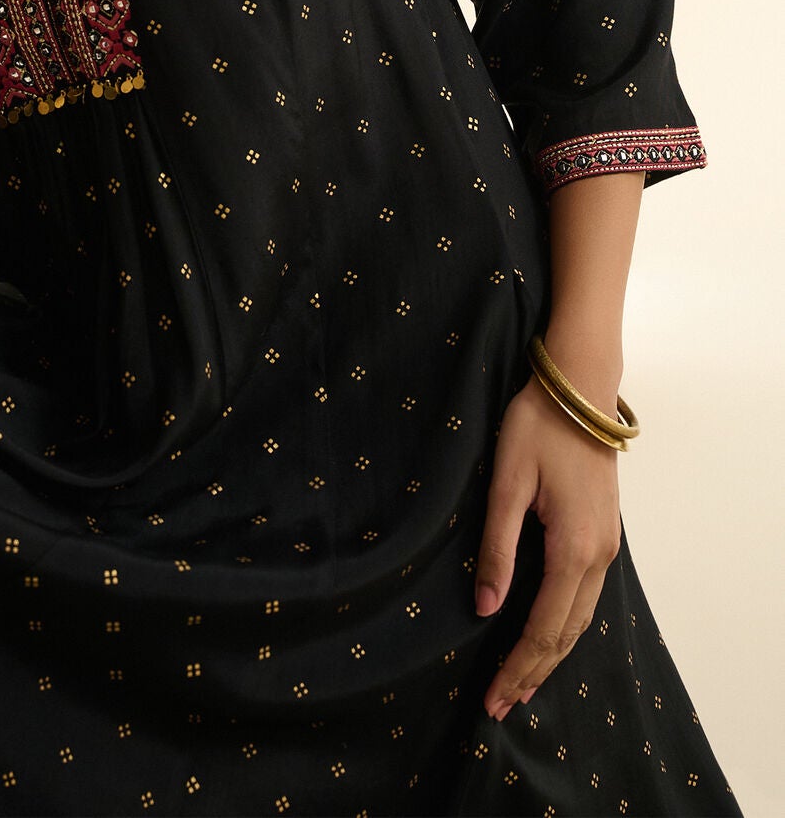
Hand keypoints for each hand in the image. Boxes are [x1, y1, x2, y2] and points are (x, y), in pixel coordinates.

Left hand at [474, 371, 621, 720]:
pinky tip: (547, 636)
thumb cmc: (537, 426)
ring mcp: (608, 546)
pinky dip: (565, 626)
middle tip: (500, 706)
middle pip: (566, 634)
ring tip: (521, 684)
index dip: (517, 665)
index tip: (492, 698)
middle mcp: (599, 556)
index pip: (543, 627)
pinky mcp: (605, 534)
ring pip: (581, 619)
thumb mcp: (507, 483)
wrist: (580, 388)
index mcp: (573, 549)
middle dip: (533, 672)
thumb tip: (487, 608)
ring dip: (551, 654)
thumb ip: (498, 547)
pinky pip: (586, 597)